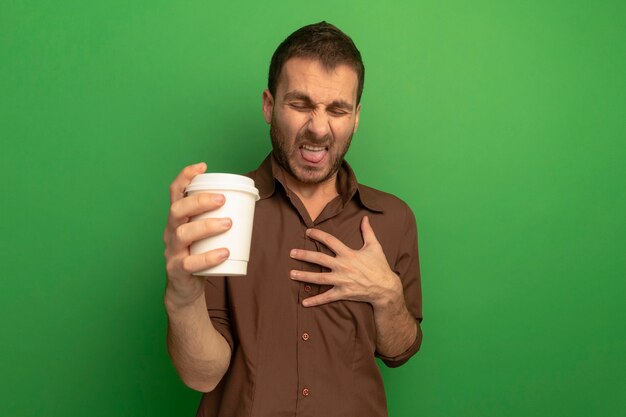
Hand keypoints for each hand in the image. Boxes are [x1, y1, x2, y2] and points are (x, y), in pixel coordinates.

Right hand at [163, 162, 231, 308]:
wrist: (185, 289)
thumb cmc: (198, 255)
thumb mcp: (204, 234)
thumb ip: (218, 217)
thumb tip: (248, 200)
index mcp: (178, 219)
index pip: (175, 193)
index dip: (185, 177)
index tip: (202, 166)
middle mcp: (171, 231)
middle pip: (177, 210)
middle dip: (199, 201)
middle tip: (223, 199)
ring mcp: (172, 251)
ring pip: (183, 233)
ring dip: (207, 225)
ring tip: (228, 223)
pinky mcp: (177, 270)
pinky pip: (190, 263)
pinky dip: (208, 257)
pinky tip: (224, 253)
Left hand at [289, 216, 402, 308]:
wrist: (386, 288)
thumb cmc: (380, 266)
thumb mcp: (375, 247)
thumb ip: (368, 232)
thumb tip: (365, 218)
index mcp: (349, 253)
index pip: (330, 241)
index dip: (318, 235)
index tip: (307, 232)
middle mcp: (343, 266)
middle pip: (320, 259)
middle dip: (304, 256)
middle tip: (291, 253)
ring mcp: (342, 281)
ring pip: (319, 278)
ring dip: (304, 276)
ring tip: (291, 274)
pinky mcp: (343, 293)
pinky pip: (327, 297)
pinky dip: (315, 300)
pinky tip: (304, 302)